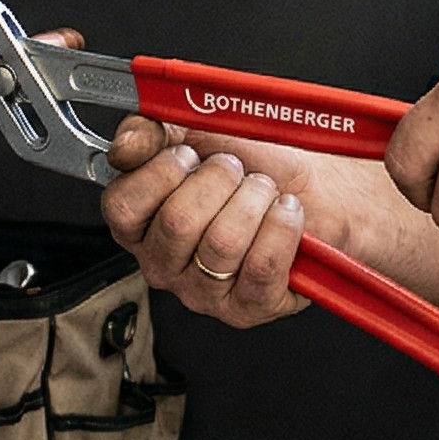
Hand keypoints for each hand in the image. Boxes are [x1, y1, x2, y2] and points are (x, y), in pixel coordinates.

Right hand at [99, 116, 313, 326]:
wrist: (316, 186)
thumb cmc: (256, 163)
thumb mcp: (197, 132)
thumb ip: (151, 131)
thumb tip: (126, 146)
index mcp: (140, 224)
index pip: (122, 207)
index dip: (161, 173)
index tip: (191, 155)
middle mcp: (163, 264)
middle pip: (177, 223)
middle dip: (219, 180)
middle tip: (238, 172)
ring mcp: (203, 292)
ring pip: (222, 244)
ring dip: (254, 200)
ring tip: (264, 192)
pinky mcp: (248, 308)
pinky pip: (261, 267)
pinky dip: (282, 227)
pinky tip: (285, 213)